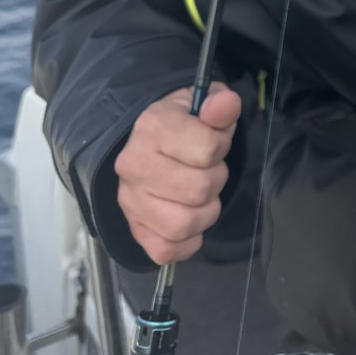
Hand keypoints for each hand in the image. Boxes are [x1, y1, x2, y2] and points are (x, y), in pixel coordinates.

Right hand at [113, 83, 240, 264]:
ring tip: (200, 196)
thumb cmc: (186, 123)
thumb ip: (221, 104)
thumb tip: (226, 105)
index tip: (213, 142)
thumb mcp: (205, 103)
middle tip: (207, 170)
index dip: (221, 146)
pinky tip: (190, 222)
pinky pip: (166, 251)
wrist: (152, 142)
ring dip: (205, 213)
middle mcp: (134, 164)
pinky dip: (187, 242)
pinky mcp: (133, 229)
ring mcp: (129, 201)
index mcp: (153, 126)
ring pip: (184, 224)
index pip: (208, 149)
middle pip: (200, 189)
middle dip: (216, 180)